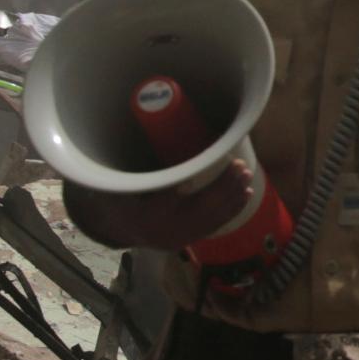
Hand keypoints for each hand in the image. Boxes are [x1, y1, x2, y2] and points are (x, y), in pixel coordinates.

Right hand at [67, 158, 253, 250]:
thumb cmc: (117, 192)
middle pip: (195, 210)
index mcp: (135, 213)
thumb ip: (124, 158)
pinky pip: (212, 227)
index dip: (178, 187)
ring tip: (247, 175)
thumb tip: (136, 118)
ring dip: (231, 197)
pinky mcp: (185, 241)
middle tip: (238, 166)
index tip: (198, 169)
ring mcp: (173, 238)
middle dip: (221, 189)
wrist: (117, 226)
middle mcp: (157, 229)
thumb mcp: (111, 177)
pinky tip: (246, 194)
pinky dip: (230, 210)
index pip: (160, 200)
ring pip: (208, 219)